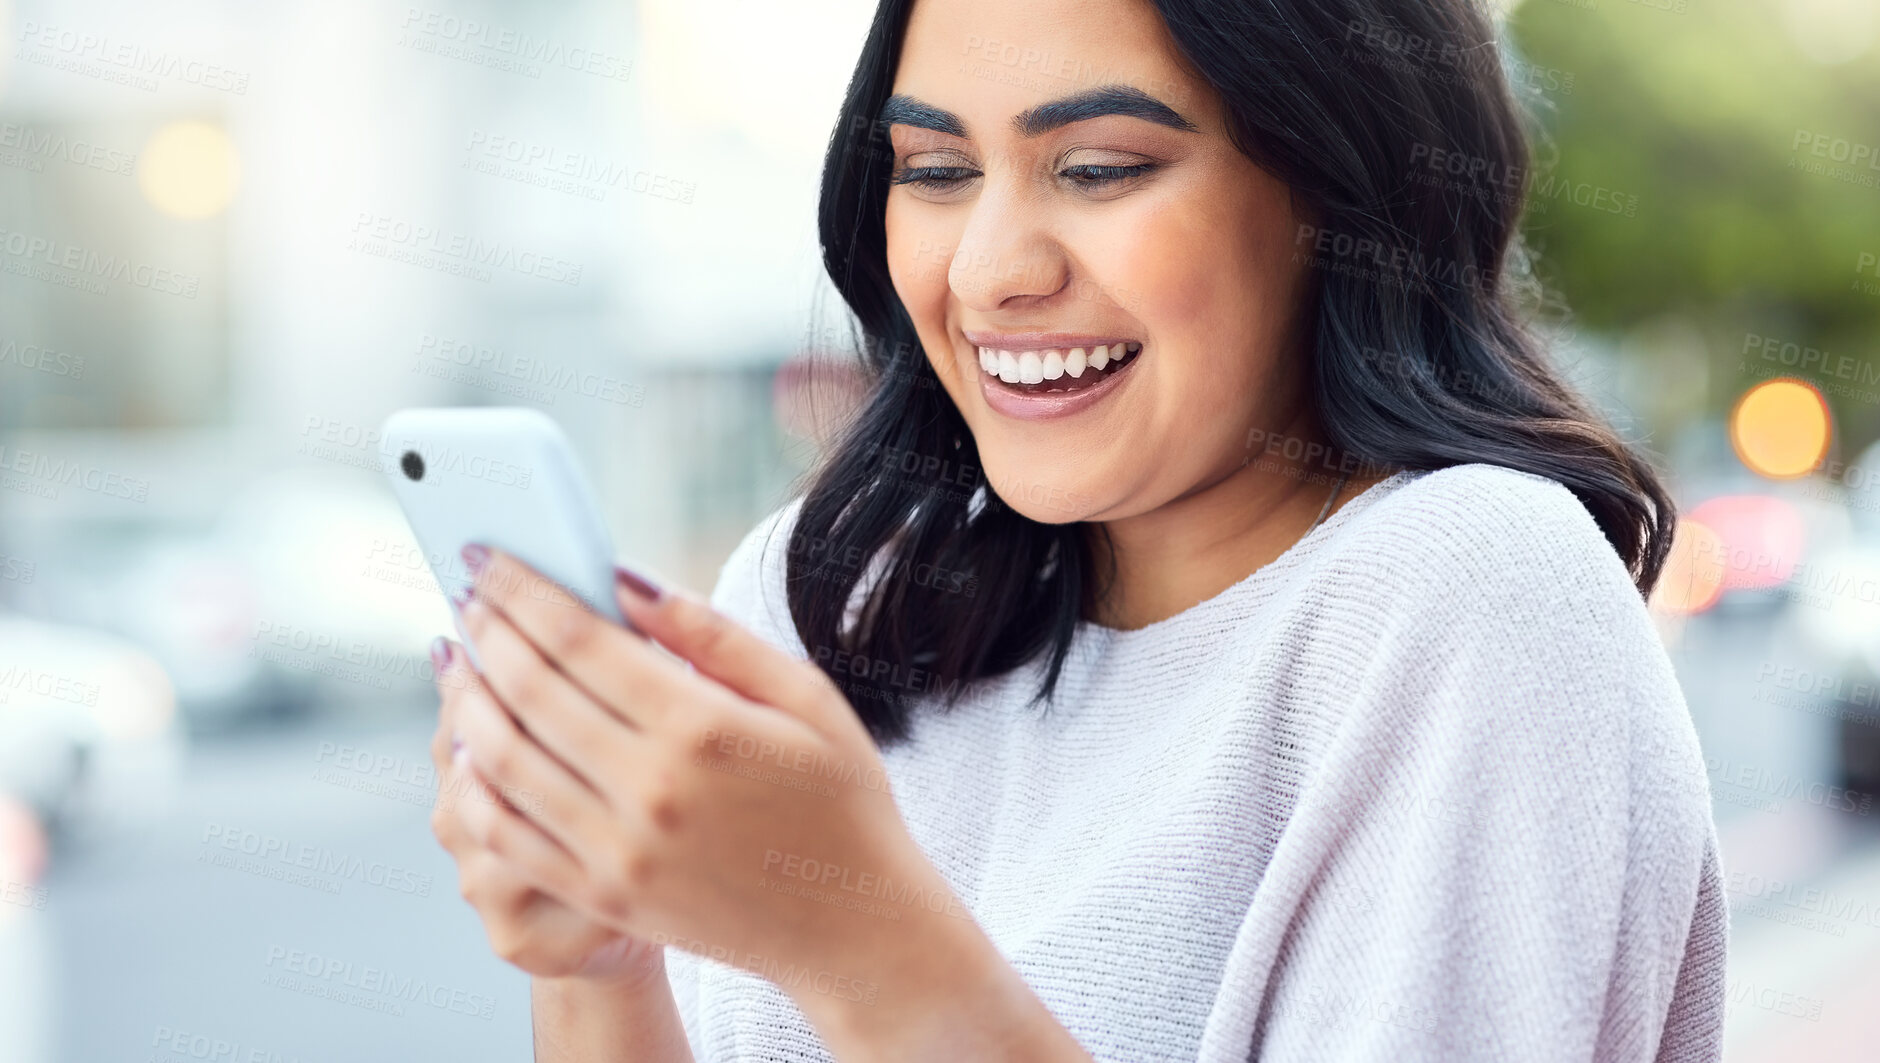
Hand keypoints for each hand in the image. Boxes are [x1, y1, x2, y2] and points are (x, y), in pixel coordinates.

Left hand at [445, 547, 965, 1000]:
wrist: (853, 926)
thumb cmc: (840, 799)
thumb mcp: (806, 697)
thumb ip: (713, 635)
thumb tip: (625, 579)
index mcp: (702, 729)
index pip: (578, 639)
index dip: (521, 590)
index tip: (485, 555)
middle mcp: (650, 790)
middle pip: (530, 692)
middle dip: (486, 631)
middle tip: (464, 592)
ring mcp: (619, 852)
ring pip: (503, 762)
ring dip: (467, 701)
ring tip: (458, 660)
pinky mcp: (604, 897)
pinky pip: (508, 835)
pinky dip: (472, 786)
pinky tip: (466, 748)